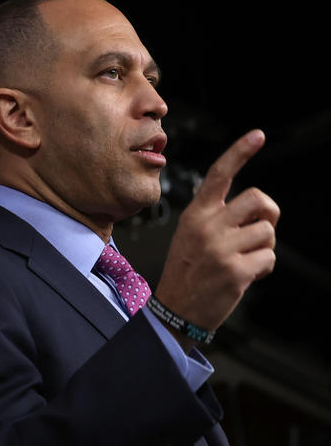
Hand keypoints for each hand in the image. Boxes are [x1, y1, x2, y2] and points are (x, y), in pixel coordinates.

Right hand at [155, 129, 278, 346]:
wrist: (175, 310)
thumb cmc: (188, 272)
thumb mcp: (191, 236)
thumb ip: (217, 218)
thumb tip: (257, 210)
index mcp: (195, 215)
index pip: (218, 175)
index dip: (240, 152)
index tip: (258, 135)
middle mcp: (206, 227)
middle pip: (258, 200)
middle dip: (268, 215)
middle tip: (259, 230)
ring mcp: (220, 249)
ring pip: (268, 232)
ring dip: (264, 247)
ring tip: (243, 260)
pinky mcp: (235, 271)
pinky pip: (269, 258)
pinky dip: (263, 269)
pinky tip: (244, 276)